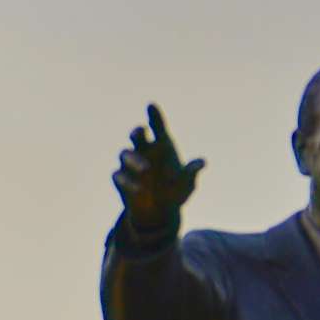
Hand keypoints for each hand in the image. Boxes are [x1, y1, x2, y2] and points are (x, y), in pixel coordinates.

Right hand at [113, 103, 204, 229]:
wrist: (159, 214)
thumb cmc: (175, 194)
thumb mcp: (187, 185)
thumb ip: (191, 173)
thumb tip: (202, 162)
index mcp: (162, 147)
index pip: (157, 127)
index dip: (154, 116)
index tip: (151, 106)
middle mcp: (144, 152)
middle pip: (137, 136)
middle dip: (137, 132)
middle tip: (141, 131)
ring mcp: (130, 165)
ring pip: (124, 154)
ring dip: (133, 159)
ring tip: (146, 168)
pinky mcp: (121, 180)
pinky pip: (118, 175)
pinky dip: (126, 180)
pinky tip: (138, 189)